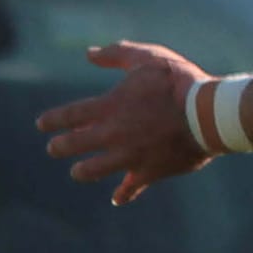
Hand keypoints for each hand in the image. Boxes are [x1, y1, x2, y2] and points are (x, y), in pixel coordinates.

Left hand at [36, 41, 211, 206]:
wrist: (209, 115)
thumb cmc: (179, 82)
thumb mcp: (147, 58)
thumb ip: (116, 54)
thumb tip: (89, 53)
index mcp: (109, 106)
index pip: (69, 116)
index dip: (52, 120)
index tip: (42, 125)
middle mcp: (113, 134)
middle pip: (74, 145)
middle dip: (60, 147)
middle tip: (54, 149)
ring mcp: (130, 155)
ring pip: (95, 170)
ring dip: (83, 171)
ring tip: (78, 172)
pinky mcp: (151, 171)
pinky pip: (132, 187)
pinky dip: (124, 194)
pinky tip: (118, 199)